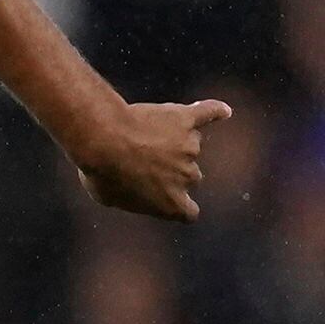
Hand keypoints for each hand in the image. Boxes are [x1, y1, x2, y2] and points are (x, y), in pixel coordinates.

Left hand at [73, 99, 230, 221]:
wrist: (104, 139)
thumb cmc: (101, 171)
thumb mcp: (108, 196)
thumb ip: (129, 196)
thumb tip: (129, 186)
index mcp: (172, 204)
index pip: (189, 212)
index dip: (178, 204)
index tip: (169, 199)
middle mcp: (188, 177)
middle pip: (191, 176)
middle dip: (172, 169)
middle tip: (144, 158)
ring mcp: (190, 147)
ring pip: (190, 144)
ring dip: (174, 140)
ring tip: (145, 133)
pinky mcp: (186, 119)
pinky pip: (207, 114)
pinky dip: (214, 111)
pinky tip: (222, 111)